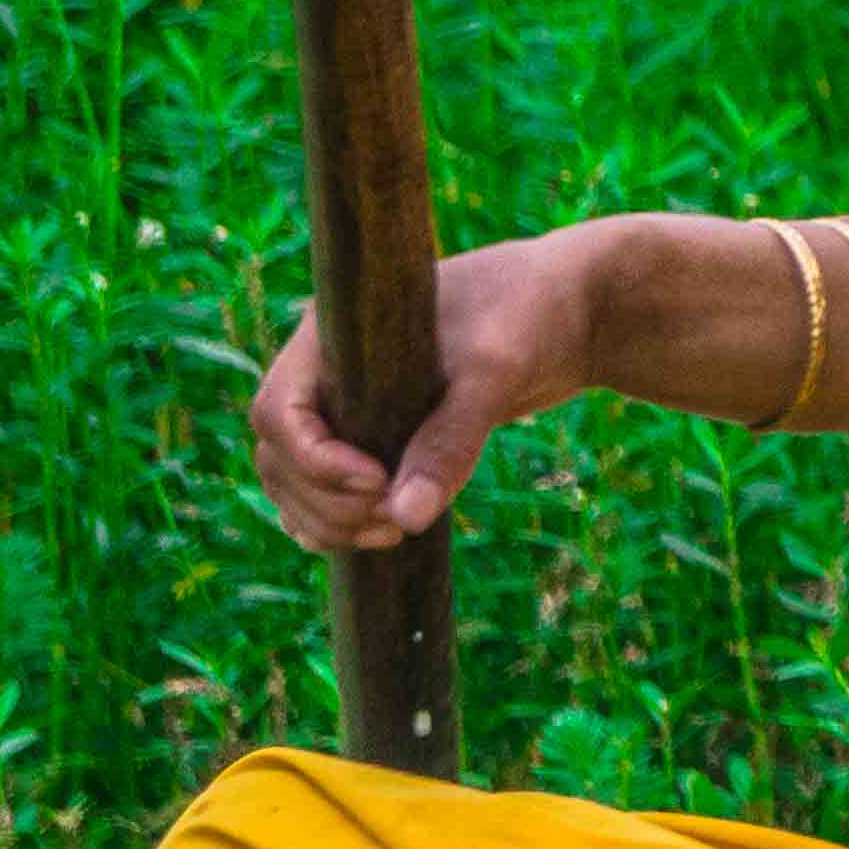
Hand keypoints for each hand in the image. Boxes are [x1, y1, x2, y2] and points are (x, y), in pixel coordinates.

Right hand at [249, 222, 620, 549]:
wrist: (570, 312)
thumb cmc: (528, 314)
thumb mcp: (494, 370)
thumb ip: (451, 439)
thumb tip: (405, 517)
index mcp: (332, 338)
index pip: (278, 411)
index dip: (313, 460)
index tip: (378, 482)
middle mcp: (326, 374)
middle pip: (280, 457)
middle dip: (324, 502)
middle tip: (392, 523)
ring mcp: (348, 409)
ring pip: (296, 483)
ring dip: (330, 521)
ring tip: (394, 533)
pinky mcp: (377, 437)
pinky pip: (327, 492)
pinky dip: (339, 521)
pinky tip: (380, 536)